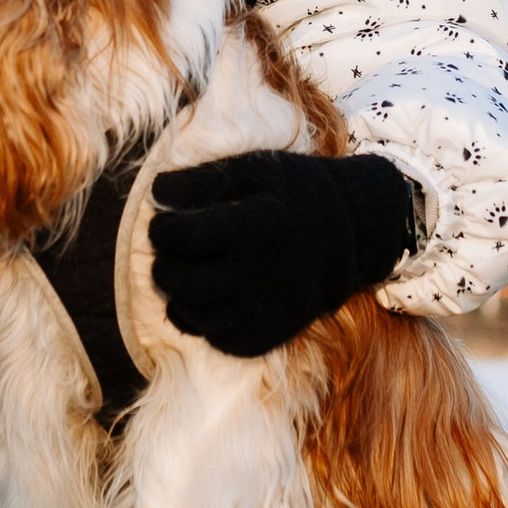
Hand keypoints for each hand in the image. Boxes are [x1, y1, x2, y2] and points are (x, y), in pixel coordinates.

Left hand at [148, 148, 421, 358]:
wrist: (352, 234)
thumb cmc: (297, 193)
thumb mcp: (256, 169)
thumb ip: (204, 179)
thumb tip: (154, 193)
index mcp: (255, 227)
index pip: (183, 237)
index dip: (161, 231)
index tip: (162, 224)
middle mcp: (262, 274)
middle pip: (183, 281)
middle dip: (162, 266)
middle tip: (166, 254)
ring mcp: (268, 310)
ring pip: (196, 315)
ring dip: (177, 297)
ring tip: (181, 276)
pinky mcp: (272, 334)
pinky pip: (220, 338)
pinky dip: (201, 323)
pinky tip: (203, 301)